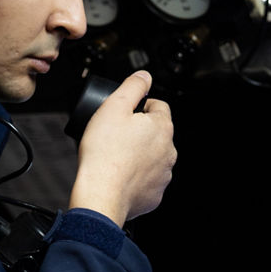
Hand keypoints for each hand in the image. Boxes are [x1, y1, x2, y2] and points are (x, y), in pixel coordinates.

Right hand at [68, 70, 175, 227]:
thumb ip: (132, 86)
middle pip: (156, 134)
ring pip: (152, 158)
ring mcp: (163, 175)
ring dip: (138, 156)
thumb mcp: (113, 107)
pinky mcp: (154, 195)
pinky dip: (135, 178)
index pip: (159, 106)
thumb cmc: (104, 154)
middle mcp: (169, 151)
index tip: (125, 114)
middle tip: (115, 137)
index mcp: (162, 127)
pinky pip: (146, 181)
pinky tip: (118, 177)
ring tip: (115, 159)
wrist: (101, 195)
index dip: (140, 107)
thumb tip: (144, 76)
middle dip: (139, 133)